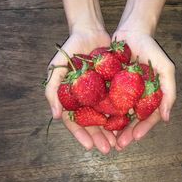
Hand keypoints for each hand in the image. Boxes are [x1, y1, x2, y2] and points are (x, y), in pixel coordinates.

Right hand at [45, 29, 115, 153]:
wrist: (90, 32)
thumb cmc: (69, 51)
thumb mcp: (56, 69)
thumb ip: (52, 91)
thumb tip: (55, 117)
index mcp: (71, 100)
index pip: (75, 122)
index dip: (81, 135)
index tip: (89, 147)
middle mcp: (86, 100)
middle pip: (92, 124)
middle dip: (99, 137)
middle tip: (108, 149)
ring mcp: (100, 94)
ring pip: (106, 117)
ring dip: (111, 131)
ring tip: (119, 142)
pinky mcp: (113, 87)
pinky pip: (117, 103)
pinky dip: (122, 114)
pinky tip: (128, 124)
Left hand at [112, 29, 175, 150]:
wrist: (131, 31)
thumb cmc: (151, 48)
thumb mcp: (165, 68)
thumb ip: (169, 92)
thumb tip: (166, 118)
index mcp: (151, 96)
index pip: (148, 117)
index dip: (142, 129)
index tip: (134, 138)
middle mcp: (137, 97)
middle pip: (131, 120)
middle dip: (126, 133)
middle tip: (117, 146)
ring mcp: (123, 92)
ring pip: (118, 115)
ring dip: (113, 128)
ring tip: (107, 140)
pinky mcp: (109, 86)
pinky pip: (105, 101)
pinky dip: (102, 112)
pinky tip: (95, 122)